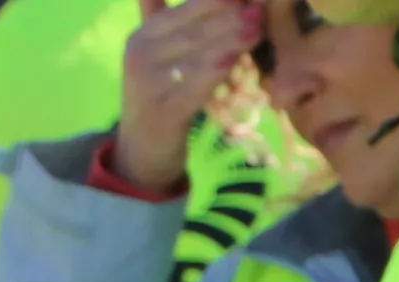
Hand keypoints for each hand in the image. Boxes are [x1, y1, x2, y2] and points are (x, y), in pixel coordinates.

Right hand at [115, 0, 259, 196]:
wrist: (143, 151)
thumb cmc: (160, 97)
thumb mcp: (158, 57)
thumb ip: (164, 20)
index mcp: (141, 36)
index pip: (183, 12)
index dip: (214, 2)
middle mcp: (139, 54)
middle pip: (192, 31)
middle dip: (228, 18)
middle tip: (258, 10)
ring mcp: (148, 83)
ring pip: (195, 56)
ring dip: (229, 42)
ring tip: (256, 30)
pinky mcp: (162, 111)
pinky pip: (193, 87)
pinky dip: (214, 73)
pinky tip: (233, 62)